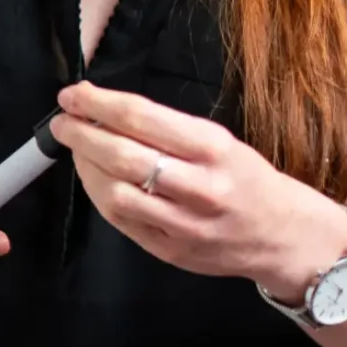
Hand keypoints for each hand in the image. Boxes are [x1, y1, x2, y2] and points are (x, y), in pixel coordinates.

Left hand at [52, 82, 346, 297]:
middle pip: (122, 156)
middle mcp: (201, 187)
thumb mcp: (219, 141)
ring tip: (77, 150)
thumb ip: (165, 128)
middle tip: (63, 123)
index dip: (97, 104)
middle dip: (81, 134)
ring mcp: (185, 224)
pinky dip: (98, 195)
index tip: (72, 95)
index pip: (141, 119)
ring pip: (116, 193)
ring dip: (85, 167)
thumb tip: (103, 109)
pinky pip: (120, 221)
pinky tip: (94, 178)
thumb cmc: (245, 179)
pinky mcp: (171, 251)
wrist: (284, 236)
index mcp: (214, 149)